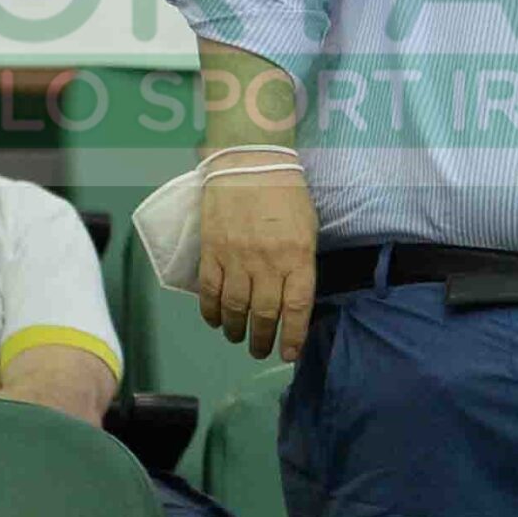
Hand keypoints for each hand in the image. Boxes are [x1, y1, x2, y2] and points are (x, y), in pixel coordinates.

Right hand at [198, 166, 318, 361]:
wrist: (249, 162)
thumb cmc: (286, 193)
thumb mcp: (308, 227)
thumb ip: (301, 263)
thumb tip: (293, 296)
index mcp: (297, 256)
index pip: (296, 307)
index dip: (293, 336)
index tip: (289, 354)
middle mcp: (267, 262)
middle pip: (264, 313)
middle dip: (263, 339)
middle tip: (261, 351)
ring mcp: (236, 258)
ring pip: (234, 308)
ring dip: (236, 329)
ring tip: (238, 337)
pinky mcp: (212, 252)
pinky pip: (209, 291)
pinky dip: (211, 311)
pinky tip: (215, 320)